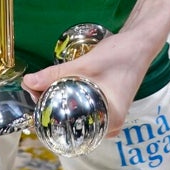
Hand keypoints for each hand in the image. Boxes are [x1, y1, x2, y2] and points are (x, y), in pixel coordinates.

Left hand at [22, 31, 145, 136]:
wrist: (140, 42)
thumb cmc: (120, 54)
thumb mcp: (85, 64)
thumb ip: (56, 74)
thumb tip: (29, 81)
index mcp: (110, 121)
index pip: (71, 127)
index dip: (48, 115)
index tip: (32, 100)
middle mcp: (111, 124)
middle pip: (73, 122)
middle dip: (52, 107)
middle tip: (35, 90)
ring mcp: (110, 116)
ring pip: (78, 114)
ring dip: (61, 101)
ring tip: (44, 88)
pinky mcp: (108, 106)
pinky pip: (85, 107)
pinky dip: (72, 98)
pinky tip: (61, 87)